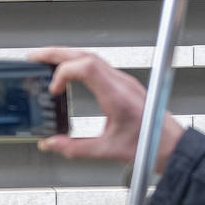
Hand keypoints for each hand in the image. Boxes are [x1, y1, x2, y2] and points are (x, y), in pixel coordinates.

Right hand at [29, 47, 185, 170]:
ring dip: (67, 56)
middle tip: (34, 57)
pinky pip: (98, 65)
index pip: (86, 67)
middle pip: (85, 55)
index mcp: (117, 95)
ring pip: (92, 57)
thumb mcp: (106, 150)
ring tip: (46, 61)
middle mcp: (121, 83)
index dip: (63, 73)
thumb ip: (74, 149)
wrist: (170, 145)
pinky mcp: (124, 84)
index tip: (53, 90)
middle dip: (56, 53)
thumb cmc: (148, 145)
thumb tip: (51, 144)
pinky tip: (68, 71)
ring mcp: (123, 81)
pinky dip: (78, 63)